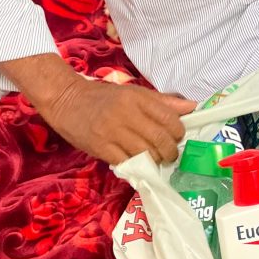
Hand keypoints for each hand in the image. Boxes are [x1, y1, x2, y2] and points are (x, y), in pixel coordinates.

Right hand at [40, 73, 197, 165]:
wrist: (66, 101)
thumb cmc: (103, 96)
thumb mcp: (133, 92)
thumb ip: (162, 101)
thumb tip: (192, 106)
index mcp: (137, 98)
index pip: (169, 118)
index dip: (178, 132)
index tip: (176, 136)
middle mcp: (126, 114)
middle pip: (160, 139)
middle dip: (170, 151)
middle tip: (169, 154)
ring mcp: (113, 132)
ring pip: (146, 153)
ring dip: (155, 161)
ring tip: (155, 159)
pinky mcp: (101, 148)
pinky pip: (127, 162)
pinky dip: (137, 166)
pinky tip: (138, 163)